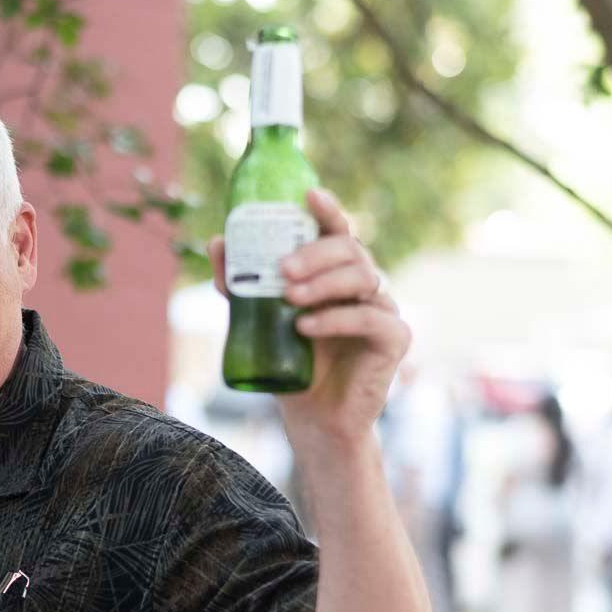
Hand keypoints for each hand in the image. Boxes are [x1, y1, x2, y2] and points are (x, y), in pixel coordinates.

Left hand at [210, 187, 407, 448]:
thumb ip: (239, 284)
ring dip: (323, 283)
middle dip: (315, 253)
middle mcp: (365, 284)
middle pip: (350, 249)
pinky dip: (336, 319)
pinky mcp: (394, 338)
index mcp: (336, 273)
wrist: (313, 417)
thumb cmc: (289, 363)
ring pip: (363, 276)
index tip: (308, 194)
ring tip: (289, 299)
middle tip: (282, 269)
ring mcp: (384, 308)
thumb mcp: (256, 321)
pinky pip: (371, 317)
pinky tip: (306, 328)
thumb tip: (217, 242)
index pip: (337, 230)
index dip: (328, 209)